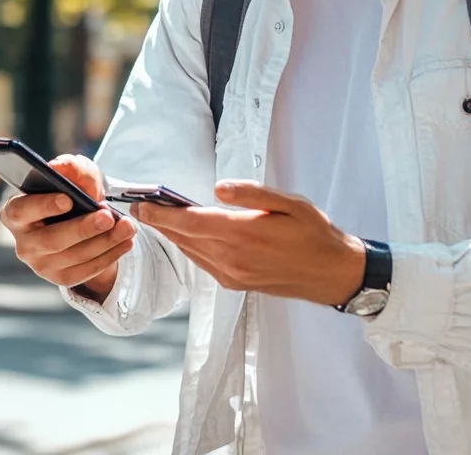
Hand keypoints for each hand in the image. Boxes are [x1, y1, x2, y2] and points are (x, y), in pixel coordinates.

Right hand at [0, 154, 135, 302]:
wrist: (84, 216)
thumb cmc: (73, 190)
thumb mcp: (75, 173)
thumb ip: (69, 166)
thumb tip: (59, 167)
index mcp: (15, 212)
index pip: (20, 211)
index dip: (42, 206)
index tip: (67, 199)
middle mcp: (23, 242)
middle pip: (51, 240)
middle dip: (83, 228)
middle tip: (108, 216)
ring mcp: (40, 264)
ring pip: (72, 257)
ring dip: (104, 242)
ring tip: (127, 227)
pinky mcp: (60, 277)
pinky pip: (85, 272)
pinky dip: (108, 256)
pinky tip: (125, 242)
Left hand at [134, 179, 364, 305]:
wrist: (331, 273)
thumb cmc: (313, 232)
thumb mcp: (290, 202)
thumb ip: (252, 193)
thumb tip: (217, 187)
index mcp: (244, 234)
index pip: (191, 222)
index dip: (162, 213)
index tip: (141, 203)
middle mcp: (233, 259)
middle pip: (185, 238)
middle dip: (160, 222)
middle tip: (139, 205)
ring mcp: (233, 275)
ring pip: (191, 251)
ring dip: (172, 234)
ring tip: (157, 216)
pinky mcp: (235, 283)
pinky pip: (203, 262)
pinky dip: (189, 247)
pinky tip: (185, 234)